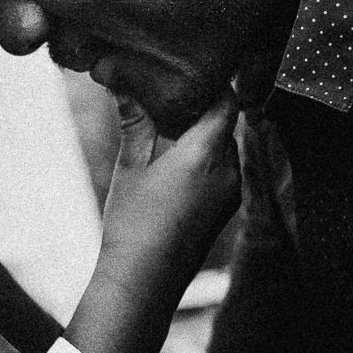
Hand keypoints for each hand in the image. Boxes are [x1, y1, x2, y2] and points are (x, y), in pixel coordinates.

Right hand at [100, 90, 241, 292]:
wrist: (144, 282)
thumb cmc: (132, 224)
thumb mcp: (130, 167)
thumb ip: (134, 121)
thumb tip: (121, 80)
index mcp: (206, 155)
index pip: (225, 101)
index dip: (211, 82)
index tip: (188, 70)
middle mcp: (228, 171)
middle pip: (225, 122)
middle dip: (200, 106)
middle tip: (168, 91)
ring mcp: (231, 192)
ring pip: (224, 145)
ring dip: (202, 132)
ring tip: (167, 122)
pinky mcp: (226, 208)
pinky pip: (223, 168)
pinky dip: (205, 156)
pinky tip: (174, 157)